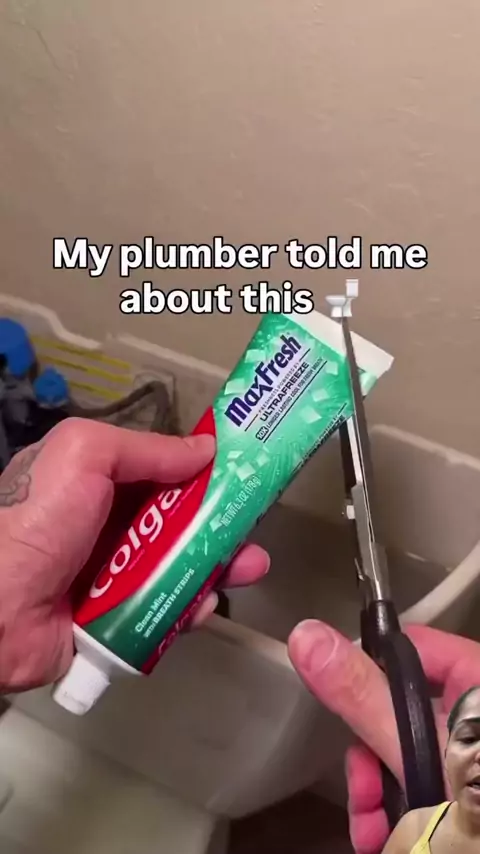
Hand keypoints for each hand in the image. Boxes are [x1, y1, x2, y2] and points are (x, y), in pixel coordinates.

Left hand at [0, 418, 269, 692]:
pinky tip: (204, 606)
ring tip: (250, 568)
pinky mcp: (119, 621)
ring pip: (180, 568)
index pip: (162, 473)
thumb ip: (146, 449)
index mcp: (98, 482)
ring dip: (218, 567)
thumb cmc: (35, 519)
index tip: (243, 474)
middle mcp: (108, 526)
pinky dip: (190, 609)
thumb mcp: (84, 455)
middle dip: (221, 524)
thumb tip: (206, 447)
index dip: (203, 473)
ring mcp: (114, 576)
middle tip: (254, 528)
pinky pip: (166, 611)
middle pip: (179, 522)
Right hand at [288, 620, 479, 853]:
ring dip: (378, 794)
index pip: (417, 649)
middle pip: (404, 712)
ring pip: (407, 759)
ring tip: (373, 830)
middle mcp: (477, 724)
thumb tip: (311, 637)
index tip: (345, 707)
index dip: (373, 672)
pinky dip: (398, 814)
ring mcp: (470, 764)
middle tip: (364, 787)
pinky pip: (422, 792)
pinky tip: (387, 839)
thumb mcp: (423, 759)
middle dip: (370, 755)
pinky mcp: (464, 798)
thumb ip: (365, 697)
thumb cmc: (479, 819)